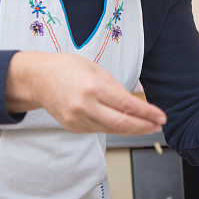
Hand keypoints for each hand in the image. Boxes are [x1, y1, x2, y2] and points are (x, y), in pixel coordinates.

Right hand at [5, 51, 166, 134]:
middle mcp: (85, 106)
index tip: (161, 116)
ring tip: (147, 127)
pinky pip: (99, 129)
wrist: (37, 79)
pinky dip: (114, 128)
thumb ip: (116, 88)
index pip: (127, 105)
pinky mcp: (73, 127)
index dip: (147, 113)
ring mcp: (78, 119)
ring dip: (132, 130)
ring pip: (112, 129)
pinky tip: (125, 125)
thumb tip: (135, 104)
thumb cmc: (66, 68)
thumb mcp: (95, 69)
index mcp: (93, 87)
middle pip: (121, 123)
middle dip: (144, 126)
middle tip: (158, 126)